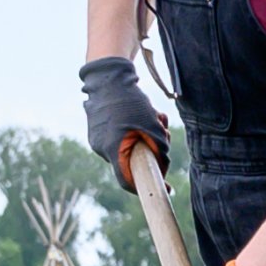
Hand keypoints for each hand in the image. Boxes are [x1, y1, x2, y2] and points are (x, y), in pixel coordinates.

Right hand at [81, 58, 169, 188]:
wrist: (108, 77)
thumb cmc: (131, 102)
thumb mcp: (152, 127)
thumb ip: (160, 149)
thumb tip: (163, 165)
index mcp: (112, 150)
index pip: (128, 180)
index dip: (148, 186)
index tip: (167, 188)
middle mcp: (101, 148)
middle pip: (133, 161)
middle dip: (154, 148)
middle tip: (166, 133)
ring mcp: (98, 137)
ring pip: (130, 146)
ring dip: (148, 134)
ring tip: (156, 116)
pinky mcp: (99, 128)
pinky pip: (122, 135)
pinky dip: (137, 128)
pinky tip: (147, 112)